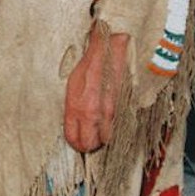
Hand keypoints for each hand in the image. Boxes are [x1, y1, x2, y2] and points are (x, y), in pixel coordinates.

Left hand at [63, 27, 129, 151]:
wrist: (110, 50)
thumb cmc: (89, 66)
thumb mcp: (72, 86)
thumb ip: (73, 109)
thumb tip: (74, 126)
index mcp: (77, 108)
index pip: (74, 138)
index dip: (75, 143)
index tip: (77, 142)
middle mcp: (93, 113)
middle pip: (91, 144)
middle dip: (89, 144)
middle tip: (88, 140)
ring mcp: (109, 112)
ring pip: (107, 139)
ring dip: (102, 137)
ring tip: (99, 130)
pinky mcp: (122, 108)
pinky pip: (117, 127)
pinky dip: (113, 127)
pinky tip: (109, 120)